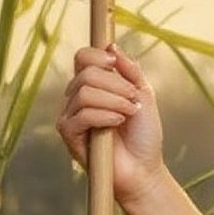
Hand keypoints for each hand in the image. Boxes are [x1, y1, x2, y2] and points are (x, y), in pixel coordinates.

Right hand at [55, 42, 164, 210]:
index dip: (97, 55)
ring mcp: (72, 115)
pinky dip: (104, 115)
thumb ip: (129, 70)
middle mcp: (78, 97)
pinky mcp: (69, 134)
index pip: (83, 57)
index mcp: (94, 85)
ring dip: (114, 100)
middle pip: (85, 73)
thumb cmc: (144, 135)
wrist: (144, 168)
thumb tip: (112, 45)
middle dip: (115, 83)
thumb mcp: (143, 95)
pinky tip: (118, 122)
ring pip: (85, 92)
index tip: (114, 62)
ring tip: (130, 113)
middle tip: (133, 99)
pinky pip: (82, 114)